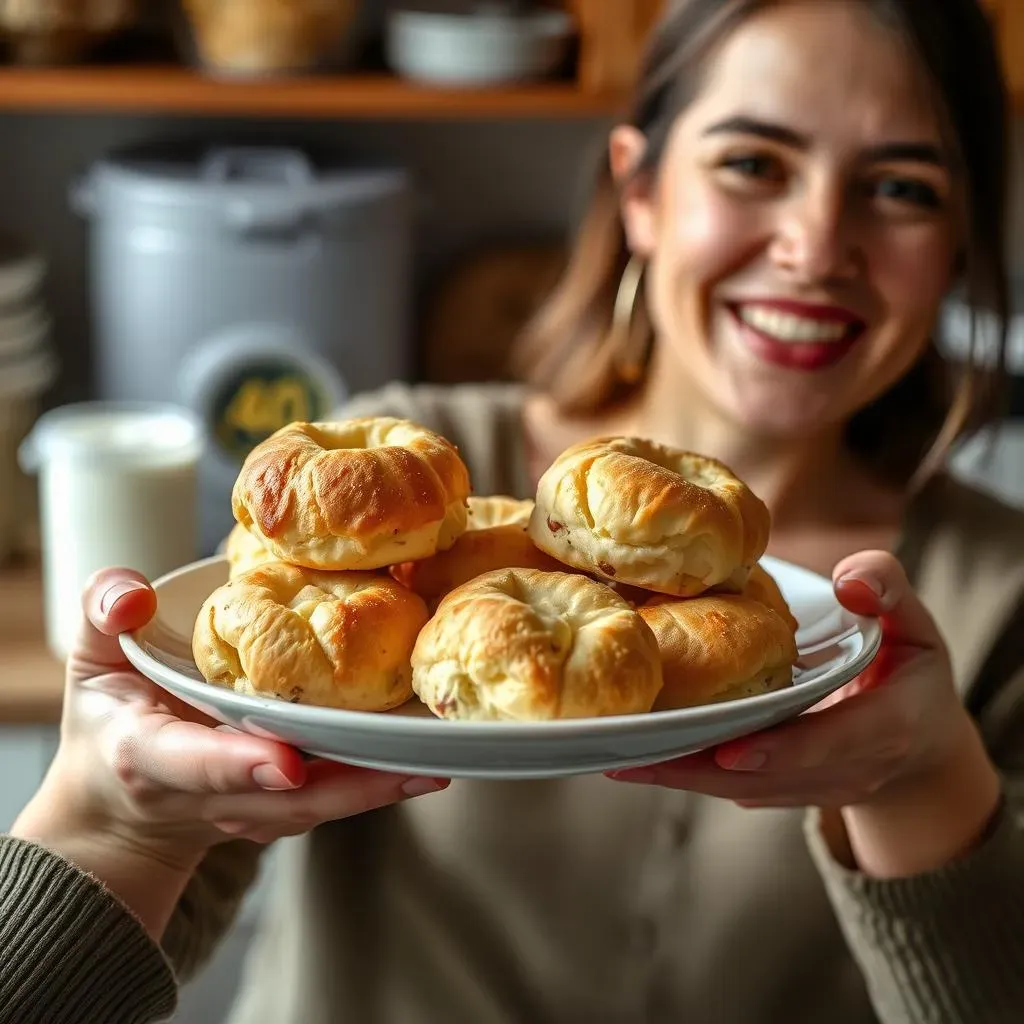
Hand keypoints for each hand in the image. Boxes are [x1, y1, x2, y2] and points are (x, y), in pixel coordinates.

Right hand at [14, 568, 448, 890]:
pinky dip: (372, 789)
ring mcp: (244, 811)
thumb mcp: (91, 659)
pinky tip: (422, 766)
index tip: (288, 761)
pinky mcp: (277, 813)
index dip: (238, 764)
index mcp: (149, 756)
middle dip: (341, 786)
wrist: (118, 808)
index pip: (192, 762)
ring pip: (313, 808)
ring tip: (434, 765)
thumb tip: (134, 595)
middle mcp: (203, 795)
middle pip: (278, 798)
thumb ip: (102, 614)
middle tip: (408, 766)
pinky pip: (327, 802)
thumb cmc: (109, 718)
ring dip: (372, 791)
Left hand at [607, 551, 1000, 873]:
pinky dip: (684, 773)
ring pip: (737, 789)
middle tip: (636, 753)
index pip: (831, 744)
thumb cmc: (913, 677)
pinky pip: (729, 787)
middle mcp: (842, 771)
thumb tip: (848, 579)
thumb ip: (889, 593)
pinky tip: (633, 754)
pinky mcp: (778, 789)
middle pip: (764, 777)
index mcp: (885, 729)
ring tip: (616, 754)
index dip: (781, 751)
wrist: (918, 750)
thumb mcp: (917, 628)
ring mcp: (808, 787)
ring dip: (678, 775)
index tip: (730, 751)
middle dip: (699, 768)